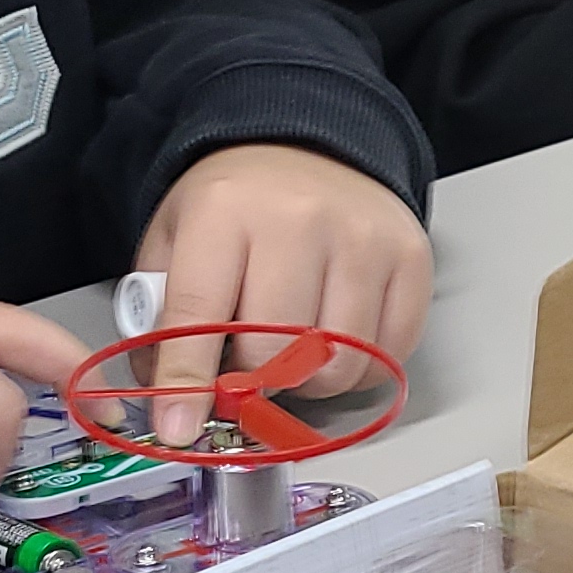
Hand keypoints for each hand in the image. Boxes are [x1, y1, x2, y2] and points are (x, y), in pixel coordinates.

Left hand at [138, 143, 431, 441]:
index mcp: (225, 211)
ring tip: (294, 351)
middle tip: (246, 365)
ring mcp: (363, 240)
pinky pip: (386, 356)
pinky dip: (358, 369)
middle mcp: (300, 220)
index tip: (180, 426)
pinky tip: (337, 342)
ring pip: (338, 366)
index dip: (187, 384)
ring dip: (309, 381)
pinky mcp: (409, 260)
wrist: (308, 146)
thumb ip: (164, 316)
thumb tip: (169, 403)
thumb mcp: (177, 240)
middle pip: (276, 354)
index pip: (202, 317)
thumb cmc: (239, 202)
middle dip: (254, 379)